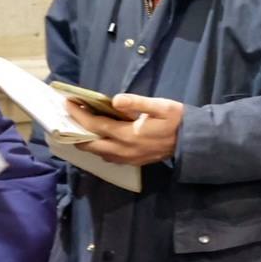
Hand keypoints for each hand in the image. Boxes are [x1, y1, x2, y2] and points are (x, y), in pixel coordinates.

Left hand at [68, 94, 182, 165]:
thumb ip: (137, 102)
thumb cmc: (177, 120)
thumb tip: (115, 100)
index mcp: (128, 135)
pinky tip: (99, 139)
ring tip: (80, 128)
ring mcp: (128, 158)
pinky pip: (109, 157)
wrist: (191, 141)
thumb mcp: (161, 106)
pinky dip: (99, 148)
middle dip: (76, 132)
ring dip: (87, 142)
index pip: (95, 126)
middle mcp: (124, 150)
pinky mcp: (133, 161)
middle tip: (69, 118)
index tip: (68, 103)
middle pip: (91, 144)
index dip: (79, 115)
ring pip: (98, 153)